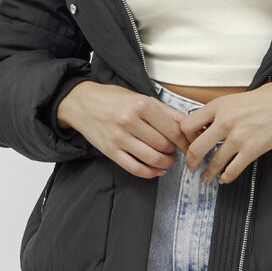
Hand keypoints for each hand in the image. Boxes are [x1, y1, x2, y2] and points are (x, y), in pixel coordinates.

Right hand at [57, 82, 190, 178]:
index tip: (190, 144)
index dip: (185, 140)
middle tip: (176, 150)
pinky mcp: (110, 151)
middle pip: (164, 145)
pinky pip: (135, 168)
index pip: (173, 129)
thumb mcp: (141, 97)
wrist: (81, 102)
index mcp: (141, 105)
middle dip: (175, 151)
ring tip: (168, 159)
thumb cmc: (113, 98)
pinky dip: (150, 173)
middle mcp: (130, 121)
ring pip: (152, 158)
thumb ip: (166, 111)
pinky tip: (157, 171)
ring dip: (166, 163)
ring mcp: (119, 138)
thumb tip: (188, 124)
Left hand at [180, 78, 271, 184]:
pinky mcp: (252, 150)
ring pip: (214, 162)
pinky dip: (226, 177)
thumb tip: (206, 126)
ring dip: (208, 173)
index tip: (189, 142)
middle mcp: (224, 122)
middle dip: (191, 160)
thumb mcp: (235, 98)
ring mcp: (238, 137)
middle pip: (196, 148)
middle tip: (191, 165)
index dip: (185, 136)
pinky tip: (224, 178)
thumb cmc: (267, 98)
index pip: (188, 124)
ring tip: (206, 177)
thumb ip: (219, 112)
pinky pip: (232, 170)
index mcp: (218, 106)